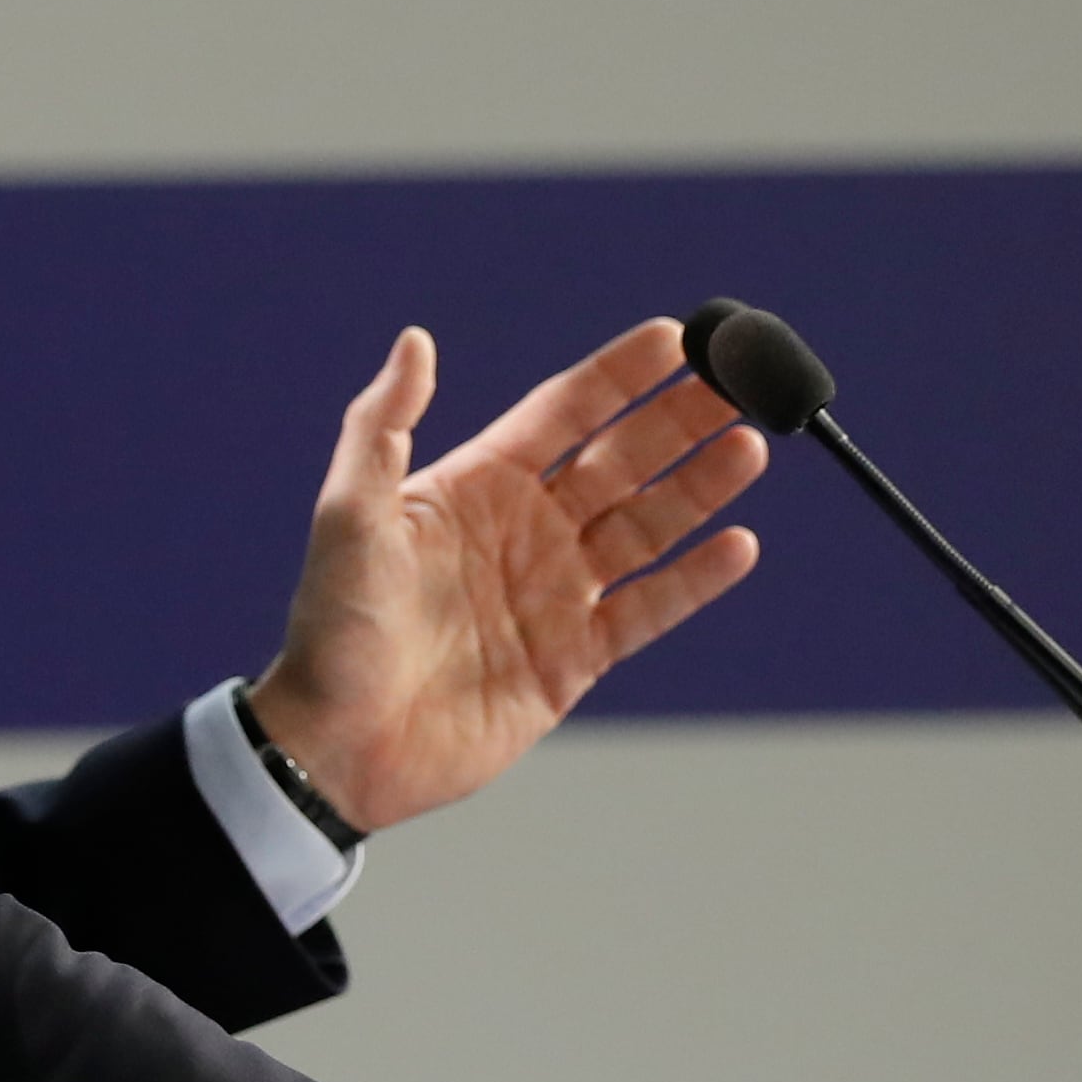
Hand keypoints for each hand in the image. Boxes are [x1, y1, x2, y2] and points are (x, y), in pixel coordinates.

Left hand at [246, 319, 765, 830]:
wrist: (338, 743)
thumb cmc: (331, 627)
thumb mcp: (348, 513)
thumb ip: (382, 425)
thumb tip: (416, 340)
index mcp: (480, 485)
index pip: (566, 412)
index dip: (619, 375)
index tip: (673, 338)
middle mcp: (529, 530)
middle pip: (623, 459)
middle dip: (679, 419)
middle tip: (738, 380)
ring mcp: (557, 593)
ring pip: (648, 526)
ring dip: (700, 487)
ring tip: (749, 445)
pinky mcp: (575, 658)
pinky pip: (649, 609)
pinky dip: (697, 580)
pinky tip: (739, 545)